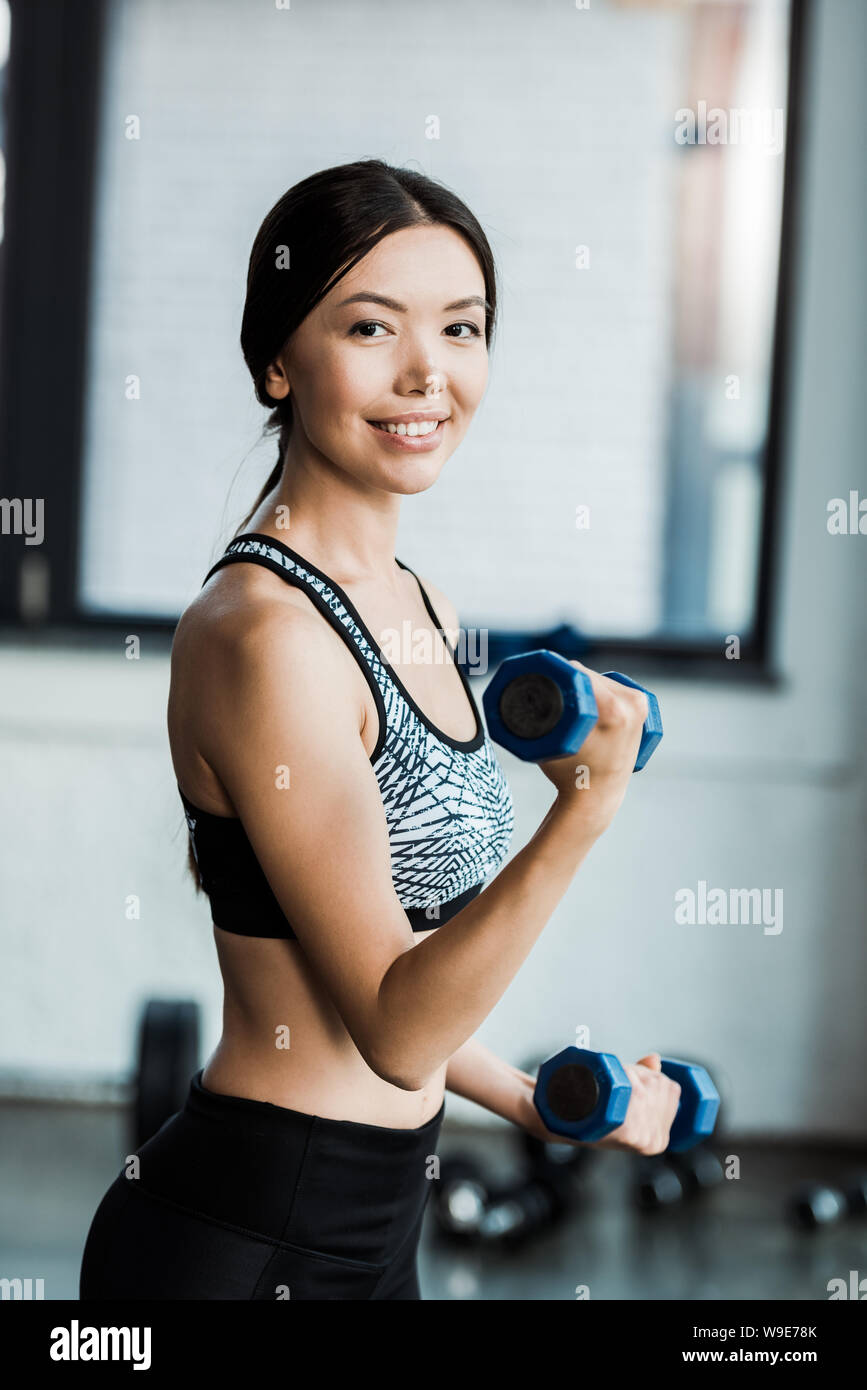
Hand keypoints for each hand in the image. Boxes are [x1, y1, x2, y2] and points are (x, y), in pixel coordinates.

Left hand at [516, 1053, 680, 1156]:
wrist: (552, 1117)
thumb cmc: (586, 1110)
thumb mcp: (621, 1100)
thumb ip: (644, 1082)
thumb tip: (655, 1059)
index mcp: (657, 1140)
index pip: (672, 1090)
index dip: (650, 1077)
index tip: (628, 1083)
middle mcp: (651, 1140)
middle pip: (659, 1084)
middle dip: (639, 1074)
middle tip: (615, 1085)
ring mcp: (636, 1135)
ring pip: (645, 1081)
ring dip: (627, 1073)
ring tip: (609, 1089)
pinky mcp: (621, 1126)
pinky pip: (632, 1083)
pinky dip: (622, 1074)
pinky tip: (609, 1085)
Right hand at [538, 662, 648, 827]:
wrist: (596, 796)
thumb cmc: (567, 772)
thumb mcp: (548, 740)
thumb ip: (537, 709)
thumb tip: (522, 677)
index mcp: (612, 710)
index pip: (575, 673)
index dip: (554, 672)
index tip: (542, 680)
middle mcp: (632, 704)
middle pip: (590, 675)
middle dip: (569, 681)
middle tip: (555, 698)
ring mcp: (640, 706)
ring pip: (601, 679)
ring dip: (584, 686)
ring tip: (572, 706)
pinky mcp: (643, 709)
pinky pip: (615, 688)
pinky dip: (601, 692)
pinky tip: (591, 706)